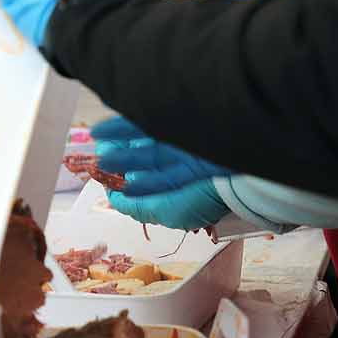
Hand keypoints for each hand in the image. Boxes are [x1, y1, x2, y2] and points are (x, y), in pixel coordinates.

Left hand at [91, 117, 230, 229]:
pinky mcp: (176, 126)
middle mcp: (177, 169)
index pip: (143, 188)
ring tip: (98, 148)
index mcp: (178, 191)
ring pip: (140, 146)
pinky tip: (102, 131)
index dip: (120, 185)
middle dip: (116, 163)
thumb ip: (141, 208)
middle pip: (139, 165)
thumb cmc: (211, 196)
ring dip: (116, 147)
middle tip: (98, 162)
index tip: (103, 180)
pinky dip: (121, 128)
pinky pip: (144, 124)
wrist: (239, 171)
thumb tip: (114, 200)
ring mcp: (177, 147)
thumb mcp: (172, 212)